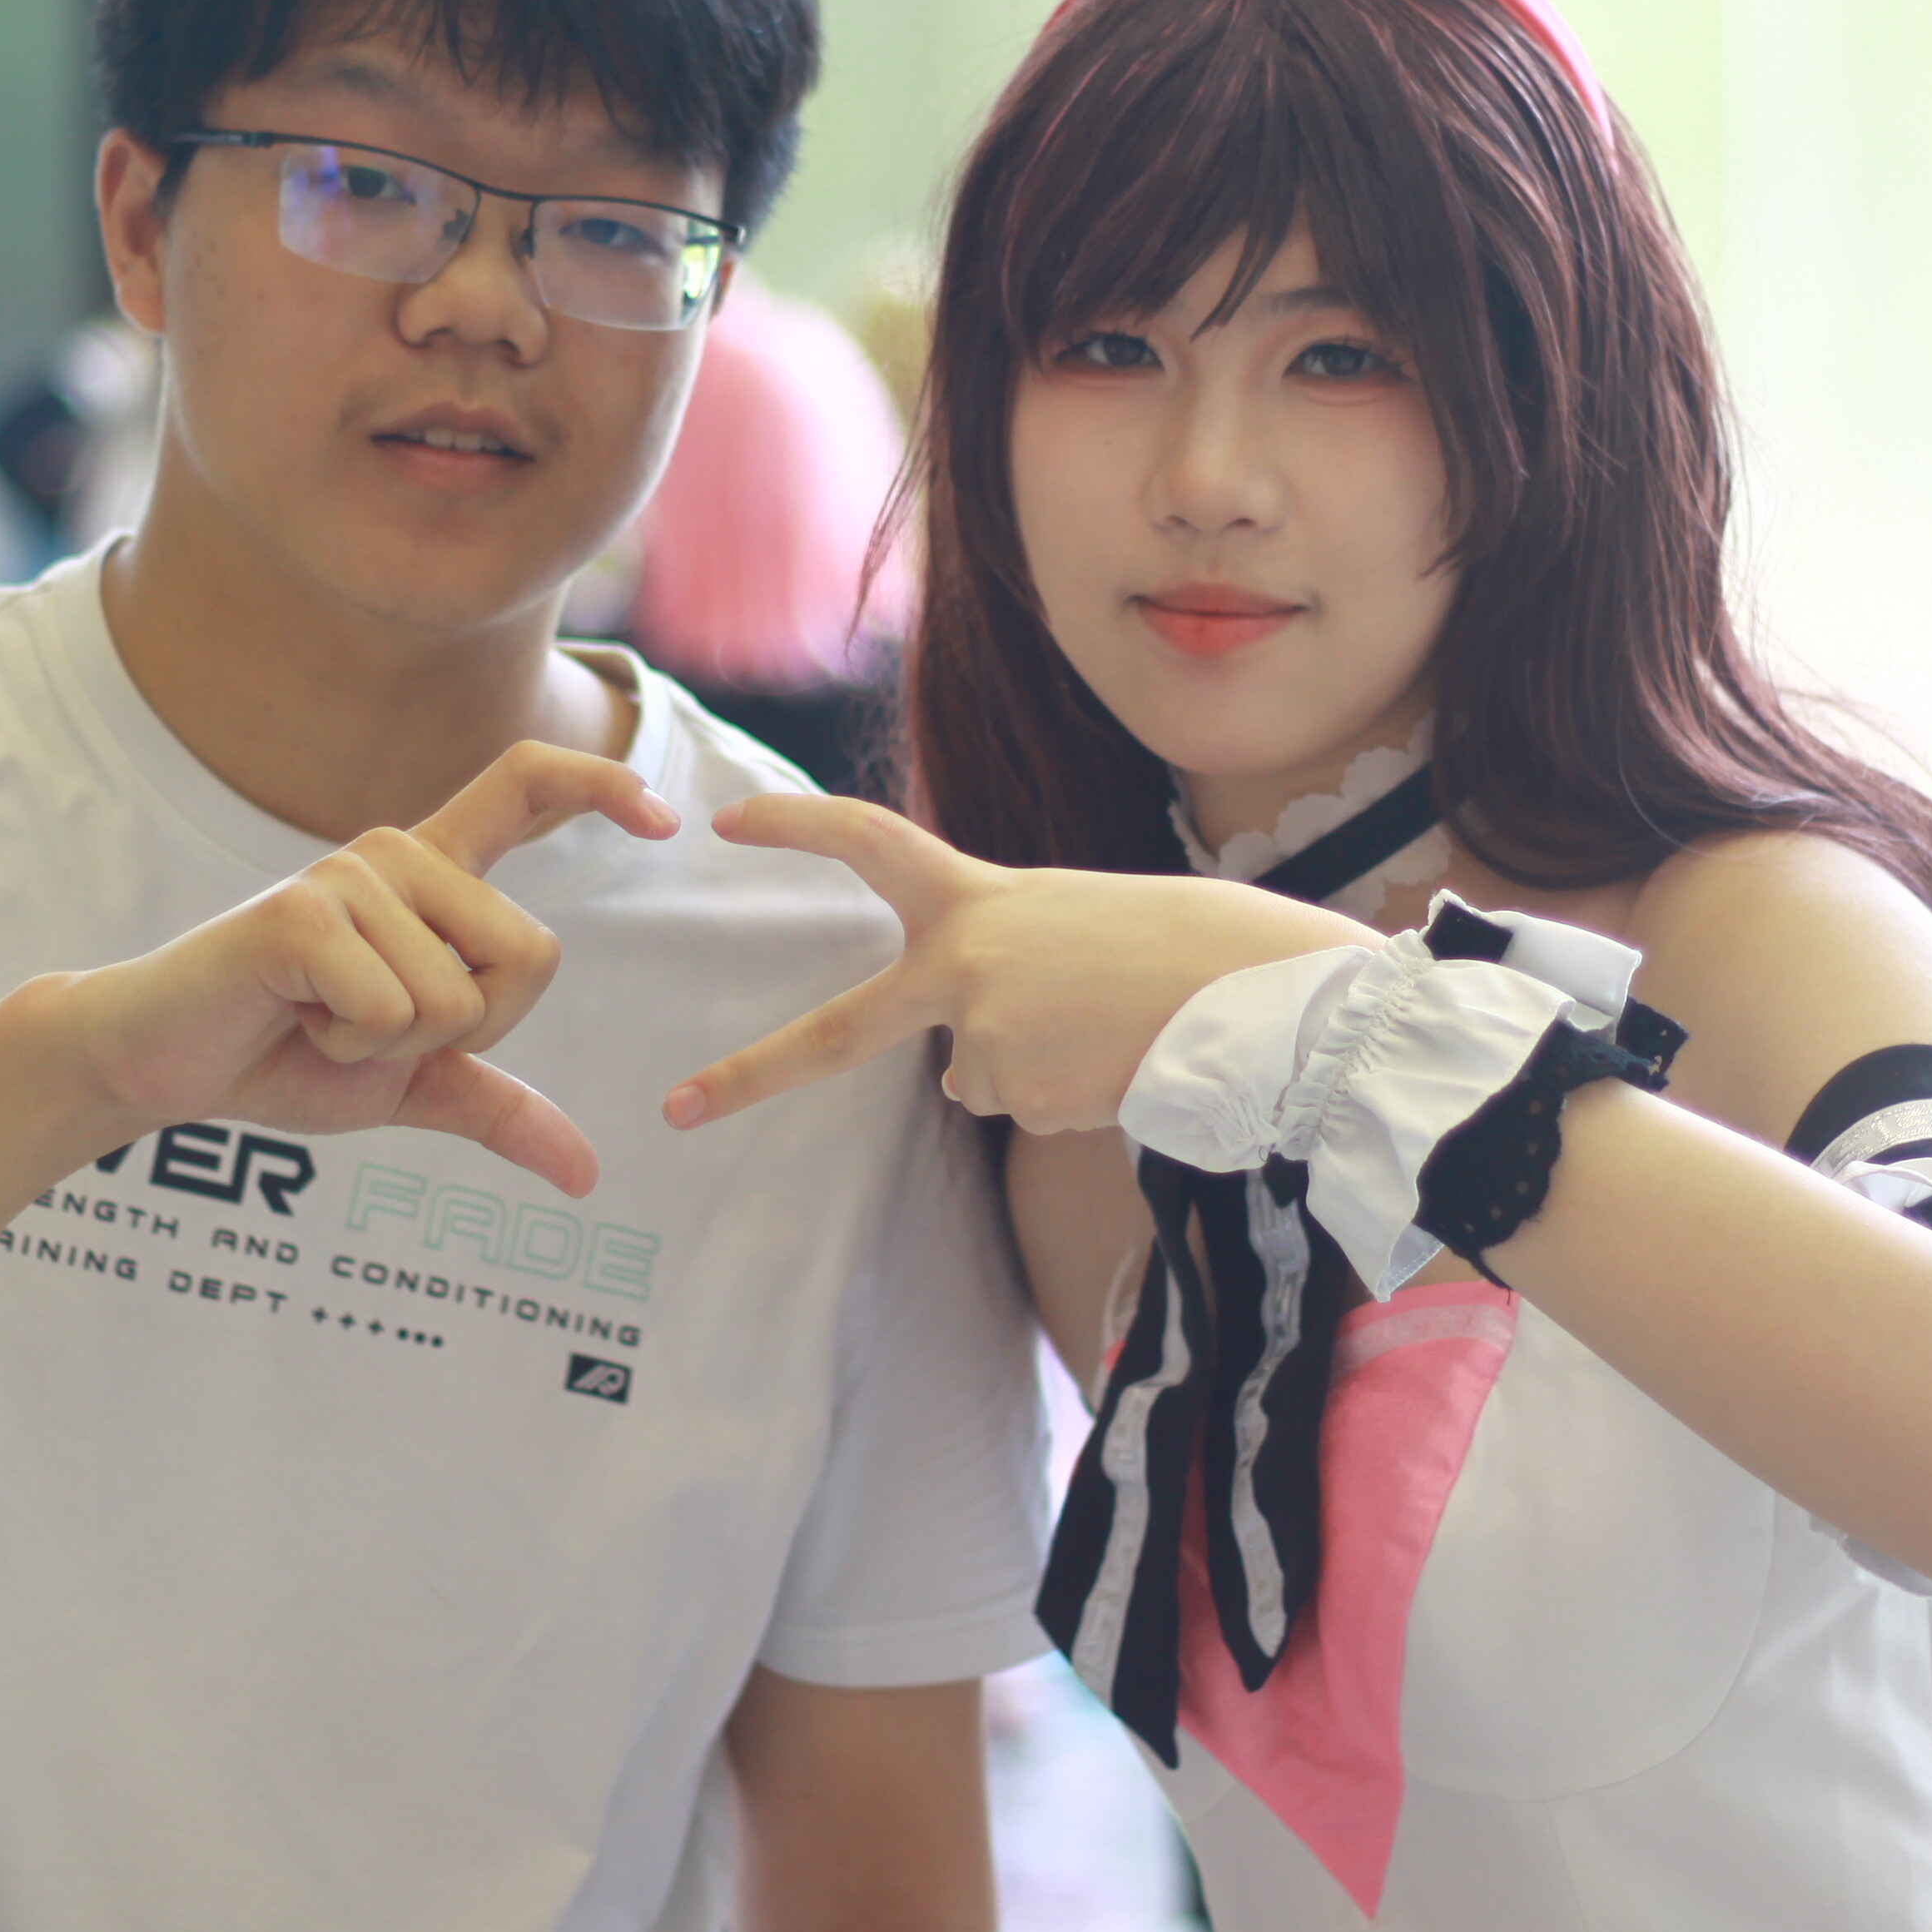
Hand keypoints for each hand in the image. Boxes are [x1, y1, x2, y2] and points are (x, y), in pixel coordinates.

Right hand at [58, 742, 675, 1195]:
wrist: (165, 1066)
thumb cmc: (283, 1058)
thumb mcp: (408, 1084)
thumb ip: (497, 1108)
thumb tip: (586, 1174)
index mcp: (433, 875)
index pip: (528, 787)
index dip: (602, 789)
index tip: (668, 819)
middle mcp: (399, 853)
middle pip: (533, 956)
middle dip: (471, 1030)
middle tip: (372, 1026)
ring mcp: (350, 873)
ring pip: (459, 997)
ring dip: (393, 1044)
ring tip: (320, 1018)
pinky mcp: (303, 912)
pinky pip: (394, 1008)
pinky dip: (352, 1046)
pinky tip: (294, 1018)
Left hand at [659, 795, 1368, 1135]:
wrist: (1254, 988)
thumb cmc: (1177, 947)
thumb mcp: (1069, 929)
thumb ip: (997, 977)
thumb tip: (957, 1084)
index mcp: (977, 898)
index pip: (871, 841)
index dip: (797, 826)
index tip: (725, 819)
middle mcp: (963, 964)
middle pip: (839, 1034)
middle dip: (752, 1075)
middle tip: (677, 1108)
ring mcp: (984, 1034)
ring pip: (982, 1081)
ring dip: (1041, 1069)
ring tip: (1112, 1028)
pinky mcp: (1020, 1093)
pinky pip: (1026, 1112)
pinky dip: (1068, 1098)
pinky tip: (1116, 1063)